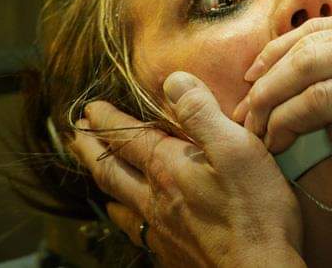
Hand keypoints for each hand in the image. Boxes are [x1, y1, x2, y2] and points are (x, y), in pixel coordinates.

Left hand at [70, 72, 304, 267]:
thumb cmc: (255, 213)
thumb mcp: (237, 149)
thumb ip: (201, 113)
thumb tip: (172, 80)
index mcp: (168, 168)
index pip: (126, 137)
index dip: (106, 119)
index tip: (90, 108)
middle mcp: (155, 198)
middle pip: (110, 170)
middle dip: (91, 149)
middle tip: (75, 136)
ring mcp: (161, 230)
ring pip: (119, 202)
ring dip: (103, 182)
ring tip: (95, 173)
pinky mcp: (172, 254)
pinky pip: (136, 231)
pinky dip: (125, 218)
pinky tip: (132, 220)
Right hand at [233, 10, 331, 193]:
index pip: (320, 99)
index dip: (284, 122)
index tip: (269, 142)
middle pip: (306, 62)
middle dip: (268, 93)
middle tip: (247, 120)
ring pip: (308, 38)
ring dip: (270, 65)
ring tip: (247, 94)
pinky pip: (322, 24)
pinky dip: (289, 43)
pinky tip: (267, 64)